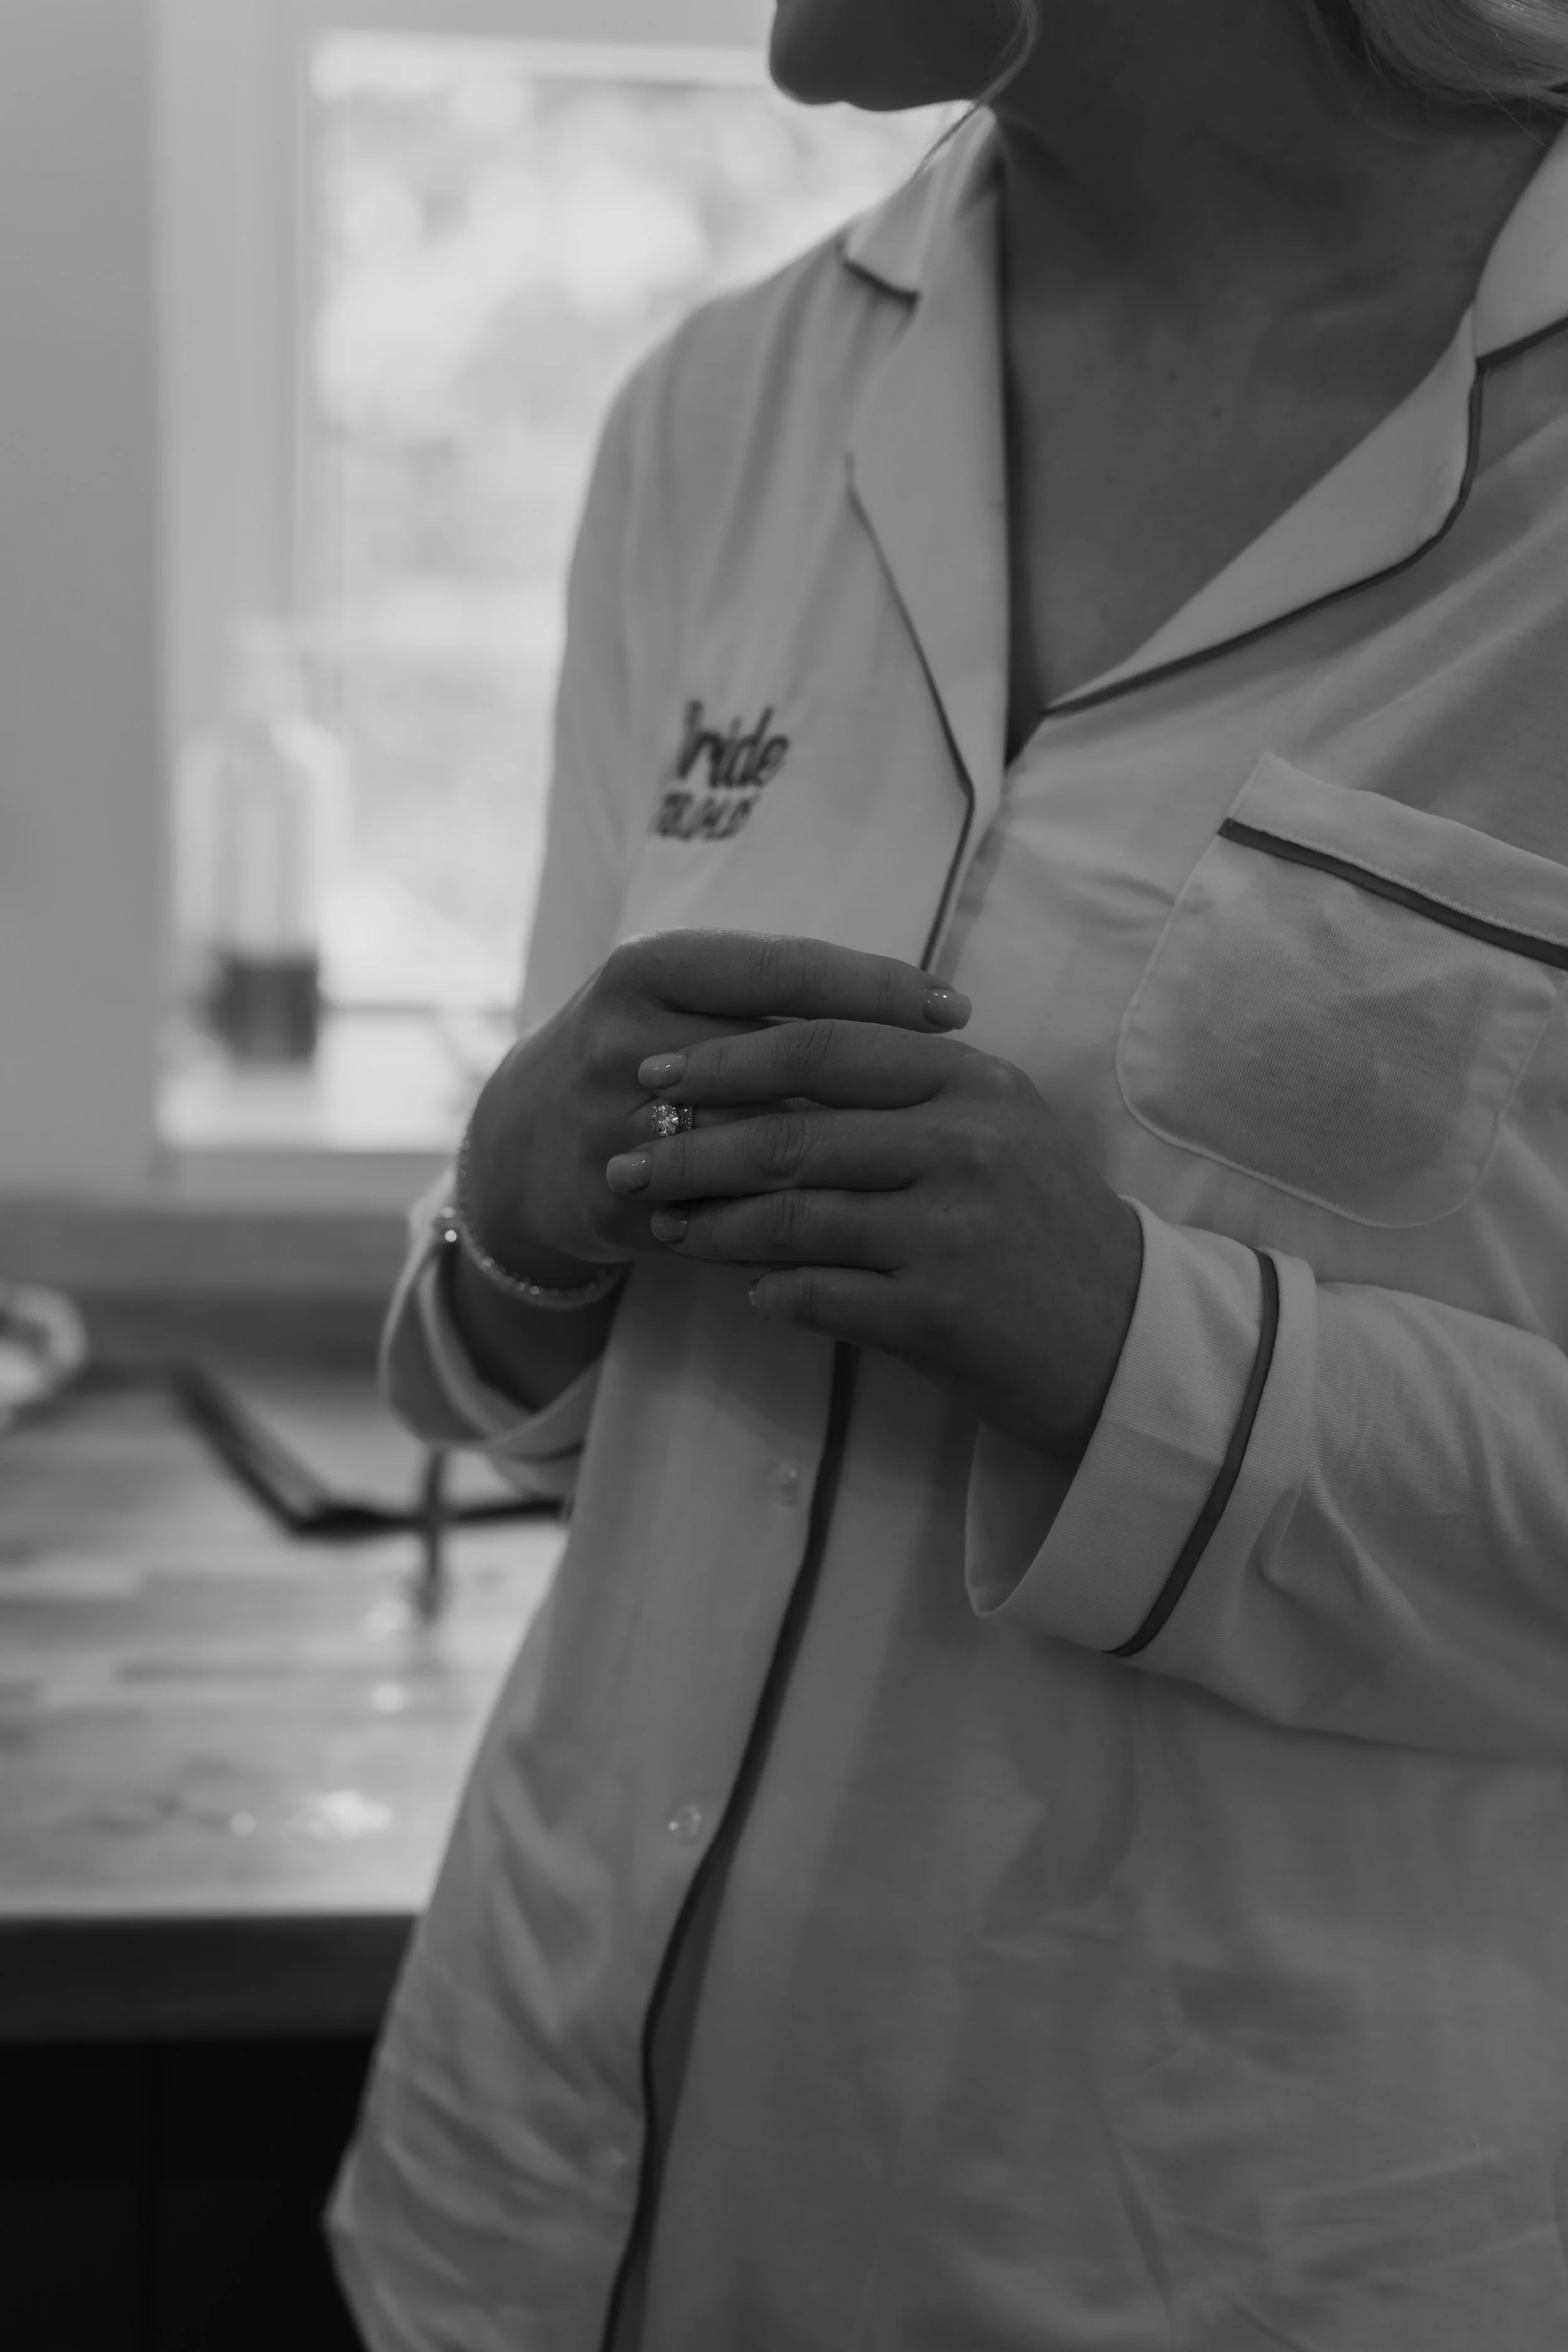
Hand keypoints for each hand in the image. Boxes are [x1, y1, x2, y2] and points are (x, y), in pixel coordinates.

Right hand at [462, 931, 971, 1283]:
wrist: (521, 1146)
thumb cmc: (645, 1054)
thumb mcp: (686, 997)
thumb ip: (780, 996)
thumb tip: (929, 1009)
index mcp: (648, 967)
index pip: (784, 969)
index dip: (876, 987)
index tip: (957, 1009)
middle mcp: (622, 1037)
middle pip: (777, 1060)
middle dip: (877, 1084)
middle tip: (965, 1098)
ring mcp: (609, 1124)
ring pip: (755, 1145)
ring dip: (847, 1162)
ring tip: (930, 1168)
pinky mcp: (609, 1202)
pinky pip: (724, 1217)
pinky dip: (794, 1226)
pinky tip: (867, 1234)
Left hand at [604, 1017, 1143, 1463]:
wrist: (1124, 1337)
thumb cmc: (1039, 1224)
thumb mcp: (996, 1126)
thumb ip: (903, 1085)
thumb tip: (763, 1062)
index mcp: (973, 1081)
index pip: (824, 1047)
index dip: (726, 1058)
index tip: (656, 1071)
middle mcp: (968, 1143)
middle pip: (792, 1134)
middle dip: (690, 1146)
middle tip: (624, 1159)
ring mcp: (955, 1228)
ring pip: (793, 1216)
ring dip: (711, 1225)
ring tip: (663, 1228)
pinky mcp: (943, 1310)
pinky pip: (820, 1294)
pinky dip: (771, 1290)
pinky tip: (746, 1290)